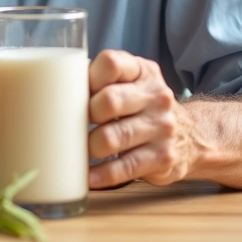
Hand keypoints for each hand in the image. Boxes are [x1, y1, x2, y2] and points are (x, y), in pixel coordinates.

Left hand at [87, 50, 201, 187]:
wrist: (190, 137)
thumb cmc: (142, 107)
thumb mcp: (131, 83)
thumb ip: (101, 79)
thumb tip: (51, 87)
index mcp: (143, 72)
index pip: (111, 63)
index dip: (88, 78)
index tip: (75, 92)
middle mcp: (157, 96)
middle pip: (109, 101)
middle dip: (85, 115)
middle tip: (74, 125)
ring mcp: (162, 127)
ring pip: (113, 138)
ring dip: (89, 147)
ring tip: (79, 150)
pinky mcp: (163, 158)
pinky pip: (125, 168)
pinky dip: (102, 175)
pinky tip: (88, 178)